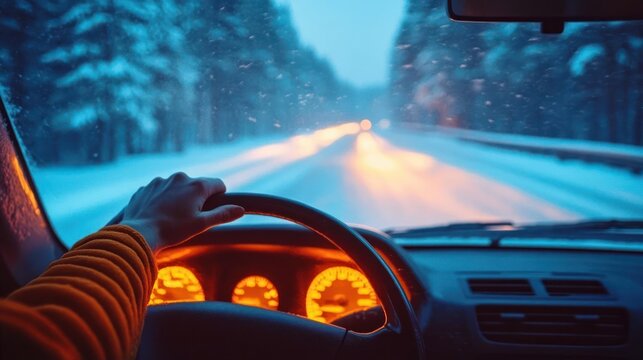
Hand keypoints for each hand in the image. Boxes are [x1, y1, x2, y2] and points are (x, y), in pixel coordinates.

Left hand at [109, 172, 243, 252]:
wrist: (138, 233)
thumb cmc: (172, 230)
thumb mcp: (201, 225)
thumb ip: (222, 215)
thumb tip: (240, 209)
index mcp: (196, 185)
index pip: (218, 184)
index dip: (219, 198)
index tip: (210, 211)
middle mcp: (180, 178)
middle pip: (197, 185)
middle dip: (197, 198)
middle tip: (190, 218)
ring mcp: (161, 181)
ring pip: (178, 187)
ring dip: (179, 198)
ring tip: (171, 218)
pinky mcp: (147, 187)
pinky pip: (161, 190)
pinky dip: (162, 200)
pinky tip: (158, 214)